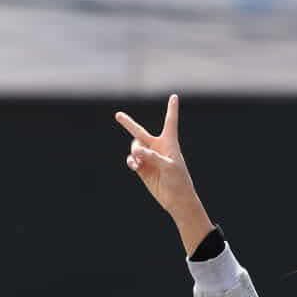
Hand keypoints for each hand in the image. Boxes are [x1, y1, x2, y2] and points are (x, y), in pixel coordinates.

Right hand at [114, 94, 215, 254]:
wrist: (176, 199)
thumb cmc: (178, 181)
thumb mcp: (169, 167)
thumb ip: (152, 156)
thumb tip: (136, 151)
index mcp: (169, 142)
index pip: (170, 122)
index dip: (172, 109)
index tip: (174, 96)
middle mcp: (157, 147)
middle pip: (140, 132)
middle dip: (128, 124)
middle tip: (118, 115)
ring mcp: (148, 158)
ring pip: (134, 147)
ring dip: (134, 152)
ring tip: (138, 161)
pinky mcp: (142, 169)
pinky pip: (132, 160)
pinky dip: (131, 162)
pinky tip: (134, 166)